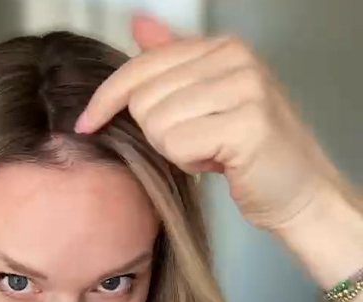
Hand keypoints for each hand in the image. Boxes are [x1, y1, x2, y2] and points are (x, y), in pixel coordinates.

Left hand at [75, 15, 346, 231]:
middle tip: (196, 141)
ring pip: (157, 124)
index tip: (86, 122)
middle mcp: (235, 58)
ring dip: (176, 150)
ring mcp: (244, 87)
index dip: (106, 99)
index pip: (140, 66)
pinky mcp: (247, 123)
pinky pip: (178, 145)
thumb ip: (174, 62)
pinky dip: (190, 163)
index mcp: (221, 47)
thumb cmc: (248, 151)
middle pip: (143, 99)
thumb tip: (138, 27)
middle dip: (159, 133)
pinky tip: (218, 162)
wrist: (298, 190)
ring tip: (210, 150)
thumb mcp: (208, 98)